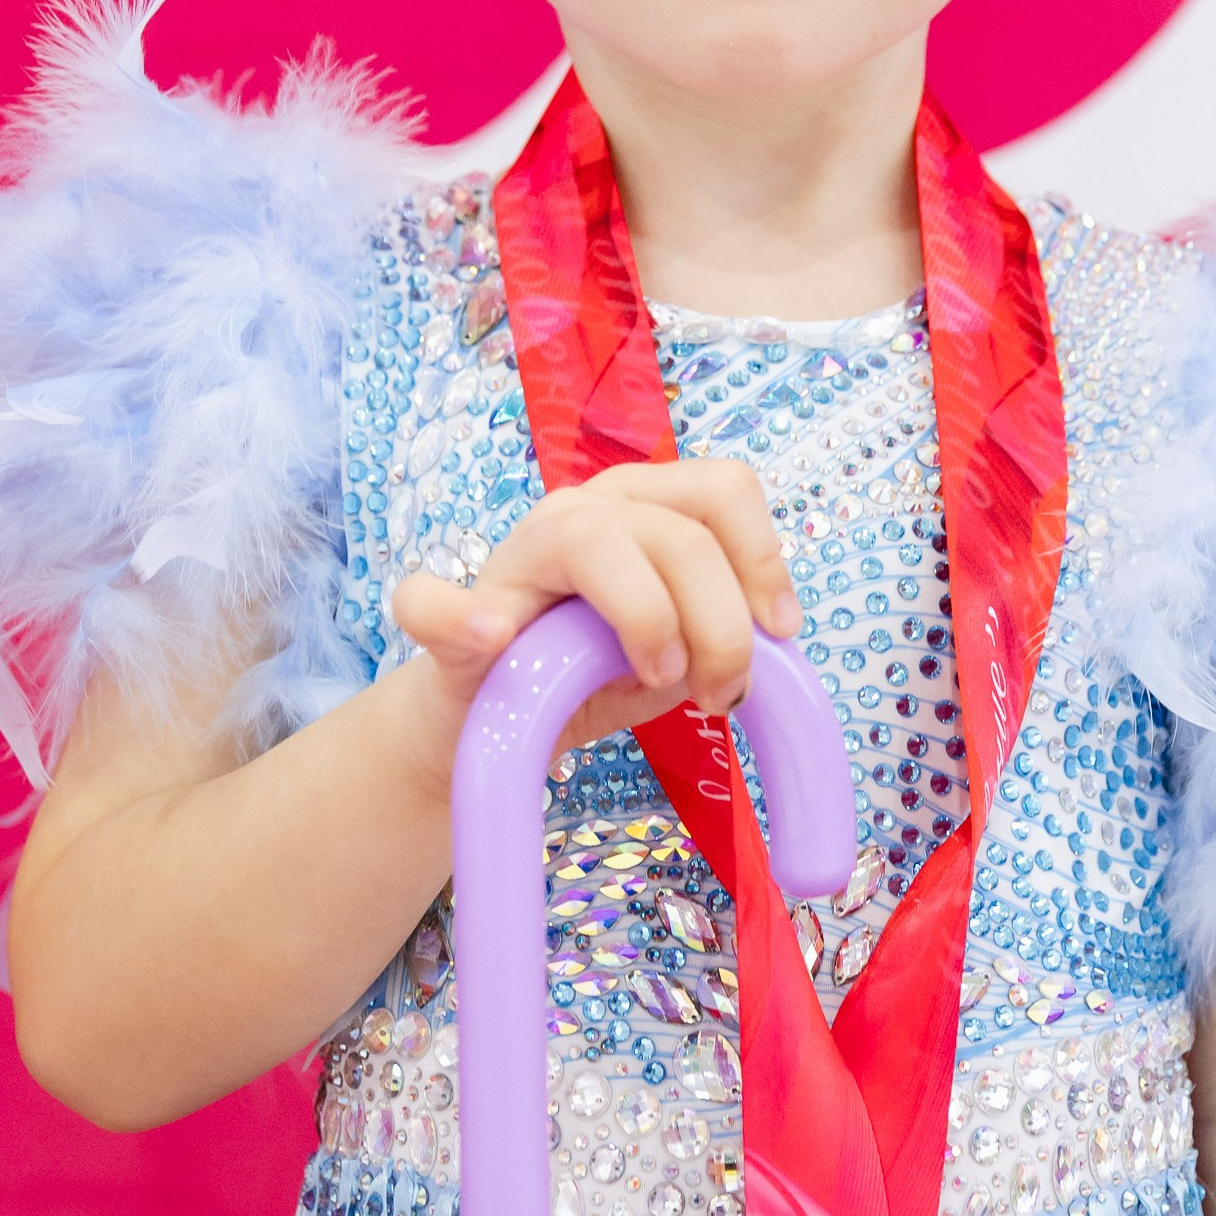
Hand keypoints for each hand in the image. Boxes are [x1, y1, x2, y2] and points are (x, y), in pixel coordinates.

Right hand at [388, 457, 798, 784]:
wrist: (492, 724)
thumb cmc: (590, 675)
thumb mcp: (676, 652)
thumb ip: (720, 632)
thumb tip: (772, 638)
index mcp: (644, 508)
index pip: (723, 490)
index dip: (764, 559)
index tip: (780, 633)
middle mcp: (582, 511)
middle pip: (680, 534)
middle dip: (722, 626)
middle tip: (719, 695)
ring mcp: (515, 556)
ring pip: (596, 543)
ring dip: (647, 620)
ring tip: (655, 678)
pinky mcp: (452, 616)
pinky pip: (435, 602)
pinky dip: (463, 617)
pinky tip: (495, 640)